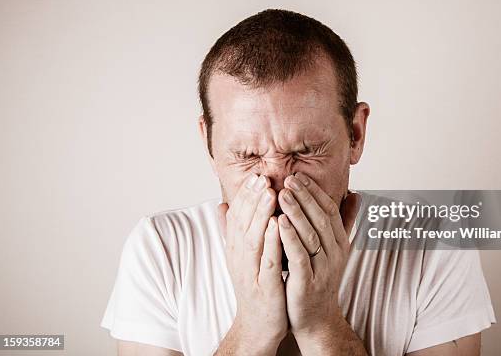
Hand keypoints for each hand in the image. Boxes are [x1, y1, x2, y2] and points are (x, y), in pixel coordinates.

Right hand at [216, 174, 286, 354]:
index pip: (238, 216)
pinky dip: (271, 242)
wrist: (258, 325)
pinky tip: (278, 225)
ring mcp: (251, 272)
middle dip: (252, 198)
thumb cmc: (256, 286)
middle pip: (243, 222)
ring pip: (253, 238)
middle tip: (262, 176)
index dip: (246, 195)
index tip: (256, 174)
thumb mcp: (243, 256)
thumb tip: (221, 205)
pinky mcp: (264, 286)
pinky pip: (267, 261)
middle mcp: (239, 258)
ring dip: (261, 215)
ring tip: (270, 193)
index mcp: (236, 248)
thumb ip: (235, 231)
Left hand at [277, 173, 359, 340]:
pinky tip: (279, 223)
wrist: (316, 319)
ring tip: (282, 194)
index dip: (315, 192)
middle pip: (321, 218)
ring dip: (297, 212)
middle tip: (289, 178)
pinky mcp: (307, 283)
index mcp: (340, 243)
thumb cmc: (319, 279)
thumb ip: (344, 222)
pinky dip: (290, 238)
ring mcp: (322, 269)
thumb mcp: (334, 249)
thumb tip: (356, 194)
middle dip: (305, 197)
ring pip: (311, 235)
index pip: (330, 210)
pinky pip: (300, 256)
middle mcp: (335, 254)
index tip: (299, 175)